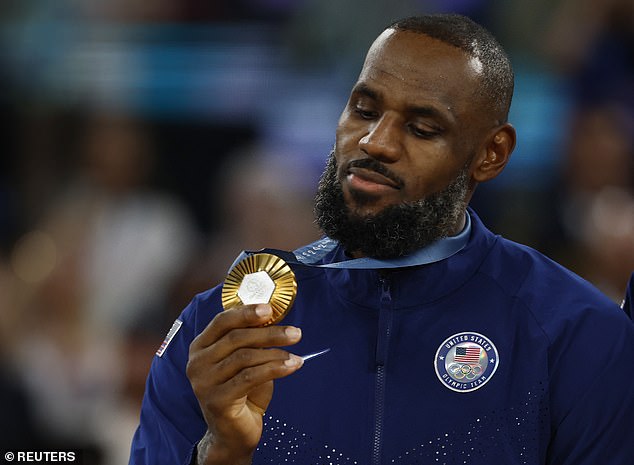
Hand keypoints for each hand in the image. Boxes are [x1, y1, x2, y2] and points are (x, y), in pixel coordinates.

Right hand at [186, 304, 302, 463]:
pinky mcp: (216, 400)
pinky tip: (293, 366)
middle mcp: (197, 362)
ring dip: (276, 352)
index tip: (271, 309)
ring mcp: (203, 382)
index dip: (247, 312)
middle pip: (236, 337)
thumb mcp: (245, 361)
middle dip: (270, 333)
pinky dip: (275, 368)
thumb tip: (274, 317)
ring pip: (245, 357)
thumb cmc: (242, 392)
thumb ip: (251, 340)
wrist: (233, 433)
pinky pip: (250, 377)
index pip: (222, 321)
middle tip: (295, 333)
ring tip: (296, 354)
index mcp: (201, 347)